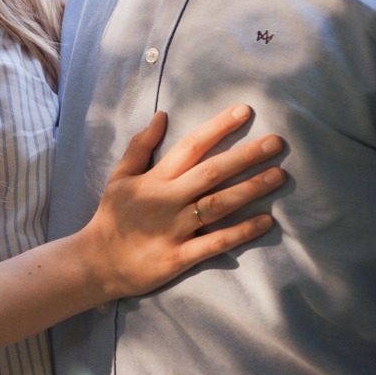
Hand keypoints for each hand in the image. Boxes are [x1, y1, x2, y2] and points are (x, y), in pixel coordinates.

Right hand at [75, 105, 284, 300]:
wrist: (96, 263)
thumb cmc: (112, 216)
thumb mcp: (120, 177)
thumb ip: (140, 147)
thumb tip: (161, 115)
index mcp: (155, 179)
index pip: (191, 146)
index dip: (218, 127)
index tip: (245, 112)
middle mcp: (168, 200)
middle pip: (211, 173)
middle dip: (246, 156)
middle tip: (277, 142)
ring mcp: (175, 229)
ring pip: (218, 205)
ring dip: (250, 189)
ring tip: (279, 176)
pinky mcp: (179, 257)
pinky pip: (215, 243)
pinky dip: (241, 232)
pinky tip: (266, 222)